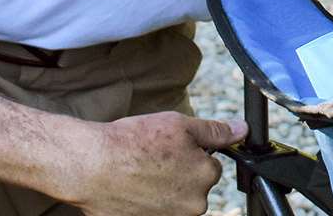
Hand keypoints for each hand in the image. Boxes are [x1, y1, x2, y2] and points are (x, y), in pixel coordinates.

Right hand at [65, 112, 244, 215]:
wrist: (90, 166)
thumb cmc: (133, 143)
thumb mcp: (180, 124)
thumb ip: (216, 130)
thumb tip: (242, 130)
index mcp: (205, 178)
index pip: (210, 165)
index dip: (190, 154)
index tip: (169, 149)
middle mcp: (193, 206)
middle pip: (194, 186)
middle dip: (178, 174)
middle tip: (152, 159)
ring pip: (174, 200)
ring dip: (162, 189)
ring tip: (138, 173)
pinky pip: (154, 212)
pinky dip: (145, 202)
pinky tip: (131, 188)